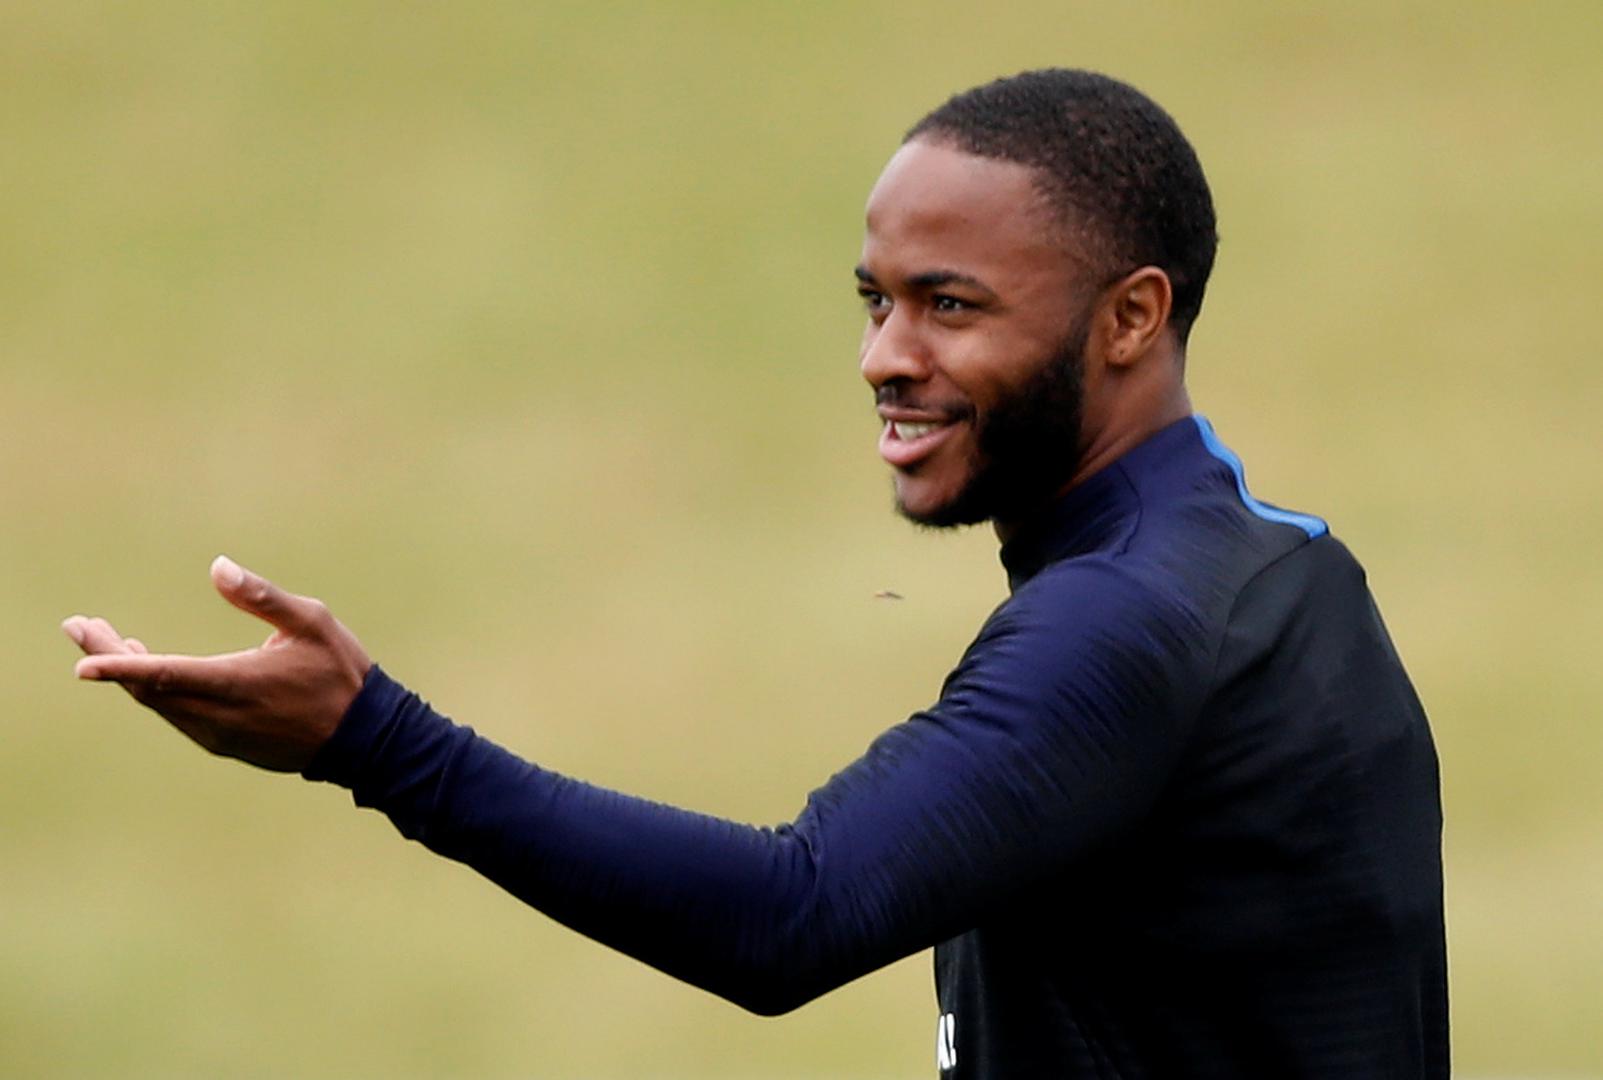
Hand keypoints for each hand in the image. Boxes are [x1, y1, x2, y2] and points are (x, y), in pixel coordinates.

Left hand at [63, 556, 371, 771]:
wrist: (366, 739)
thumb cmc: (341, 673)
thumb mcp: (312, 623)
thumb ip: (263, 596)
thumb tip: (217, 567)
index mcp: (236, 683)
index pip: (162, 675)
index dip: (117, 666)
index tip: (81, 661)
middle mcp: (219, 716)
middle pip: (147, 690)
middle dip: (110, 658)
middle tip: (80, 627)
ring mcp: (220, 736)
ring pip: (160, 705)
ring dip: (131, 675)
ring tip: (110, 643)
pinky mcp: (227, 745)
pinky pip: (178, 717)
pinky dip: (156, 693)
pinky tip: (152, 673)